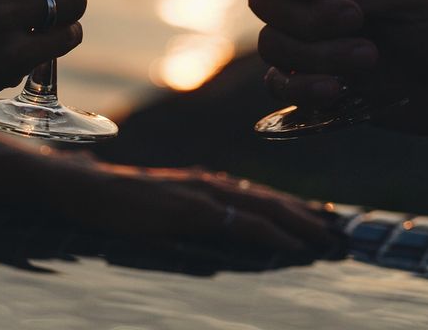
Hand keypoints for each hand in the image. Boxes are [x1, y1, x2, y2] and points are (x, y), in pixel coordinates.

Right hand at [39, 156, 338, 256]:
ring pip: (264, 208)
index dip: (298, 210)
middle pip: (272, 200)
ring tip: (331, 239)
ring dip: (302, 223)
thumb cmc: (116, 204)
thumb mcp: (162, 211)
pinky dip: (270, 231)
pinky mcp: (188, 209)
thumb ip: (192, 215)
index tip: (329, 224)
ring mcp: (199, 194)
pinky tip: (291, 243)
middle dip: (311, 218)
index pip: (262, 197)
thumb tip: (220, 229)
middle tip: (346, 234)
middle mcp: (209, 184)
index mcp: (206, 185)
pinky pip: (238, 222)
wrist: (81, 189)